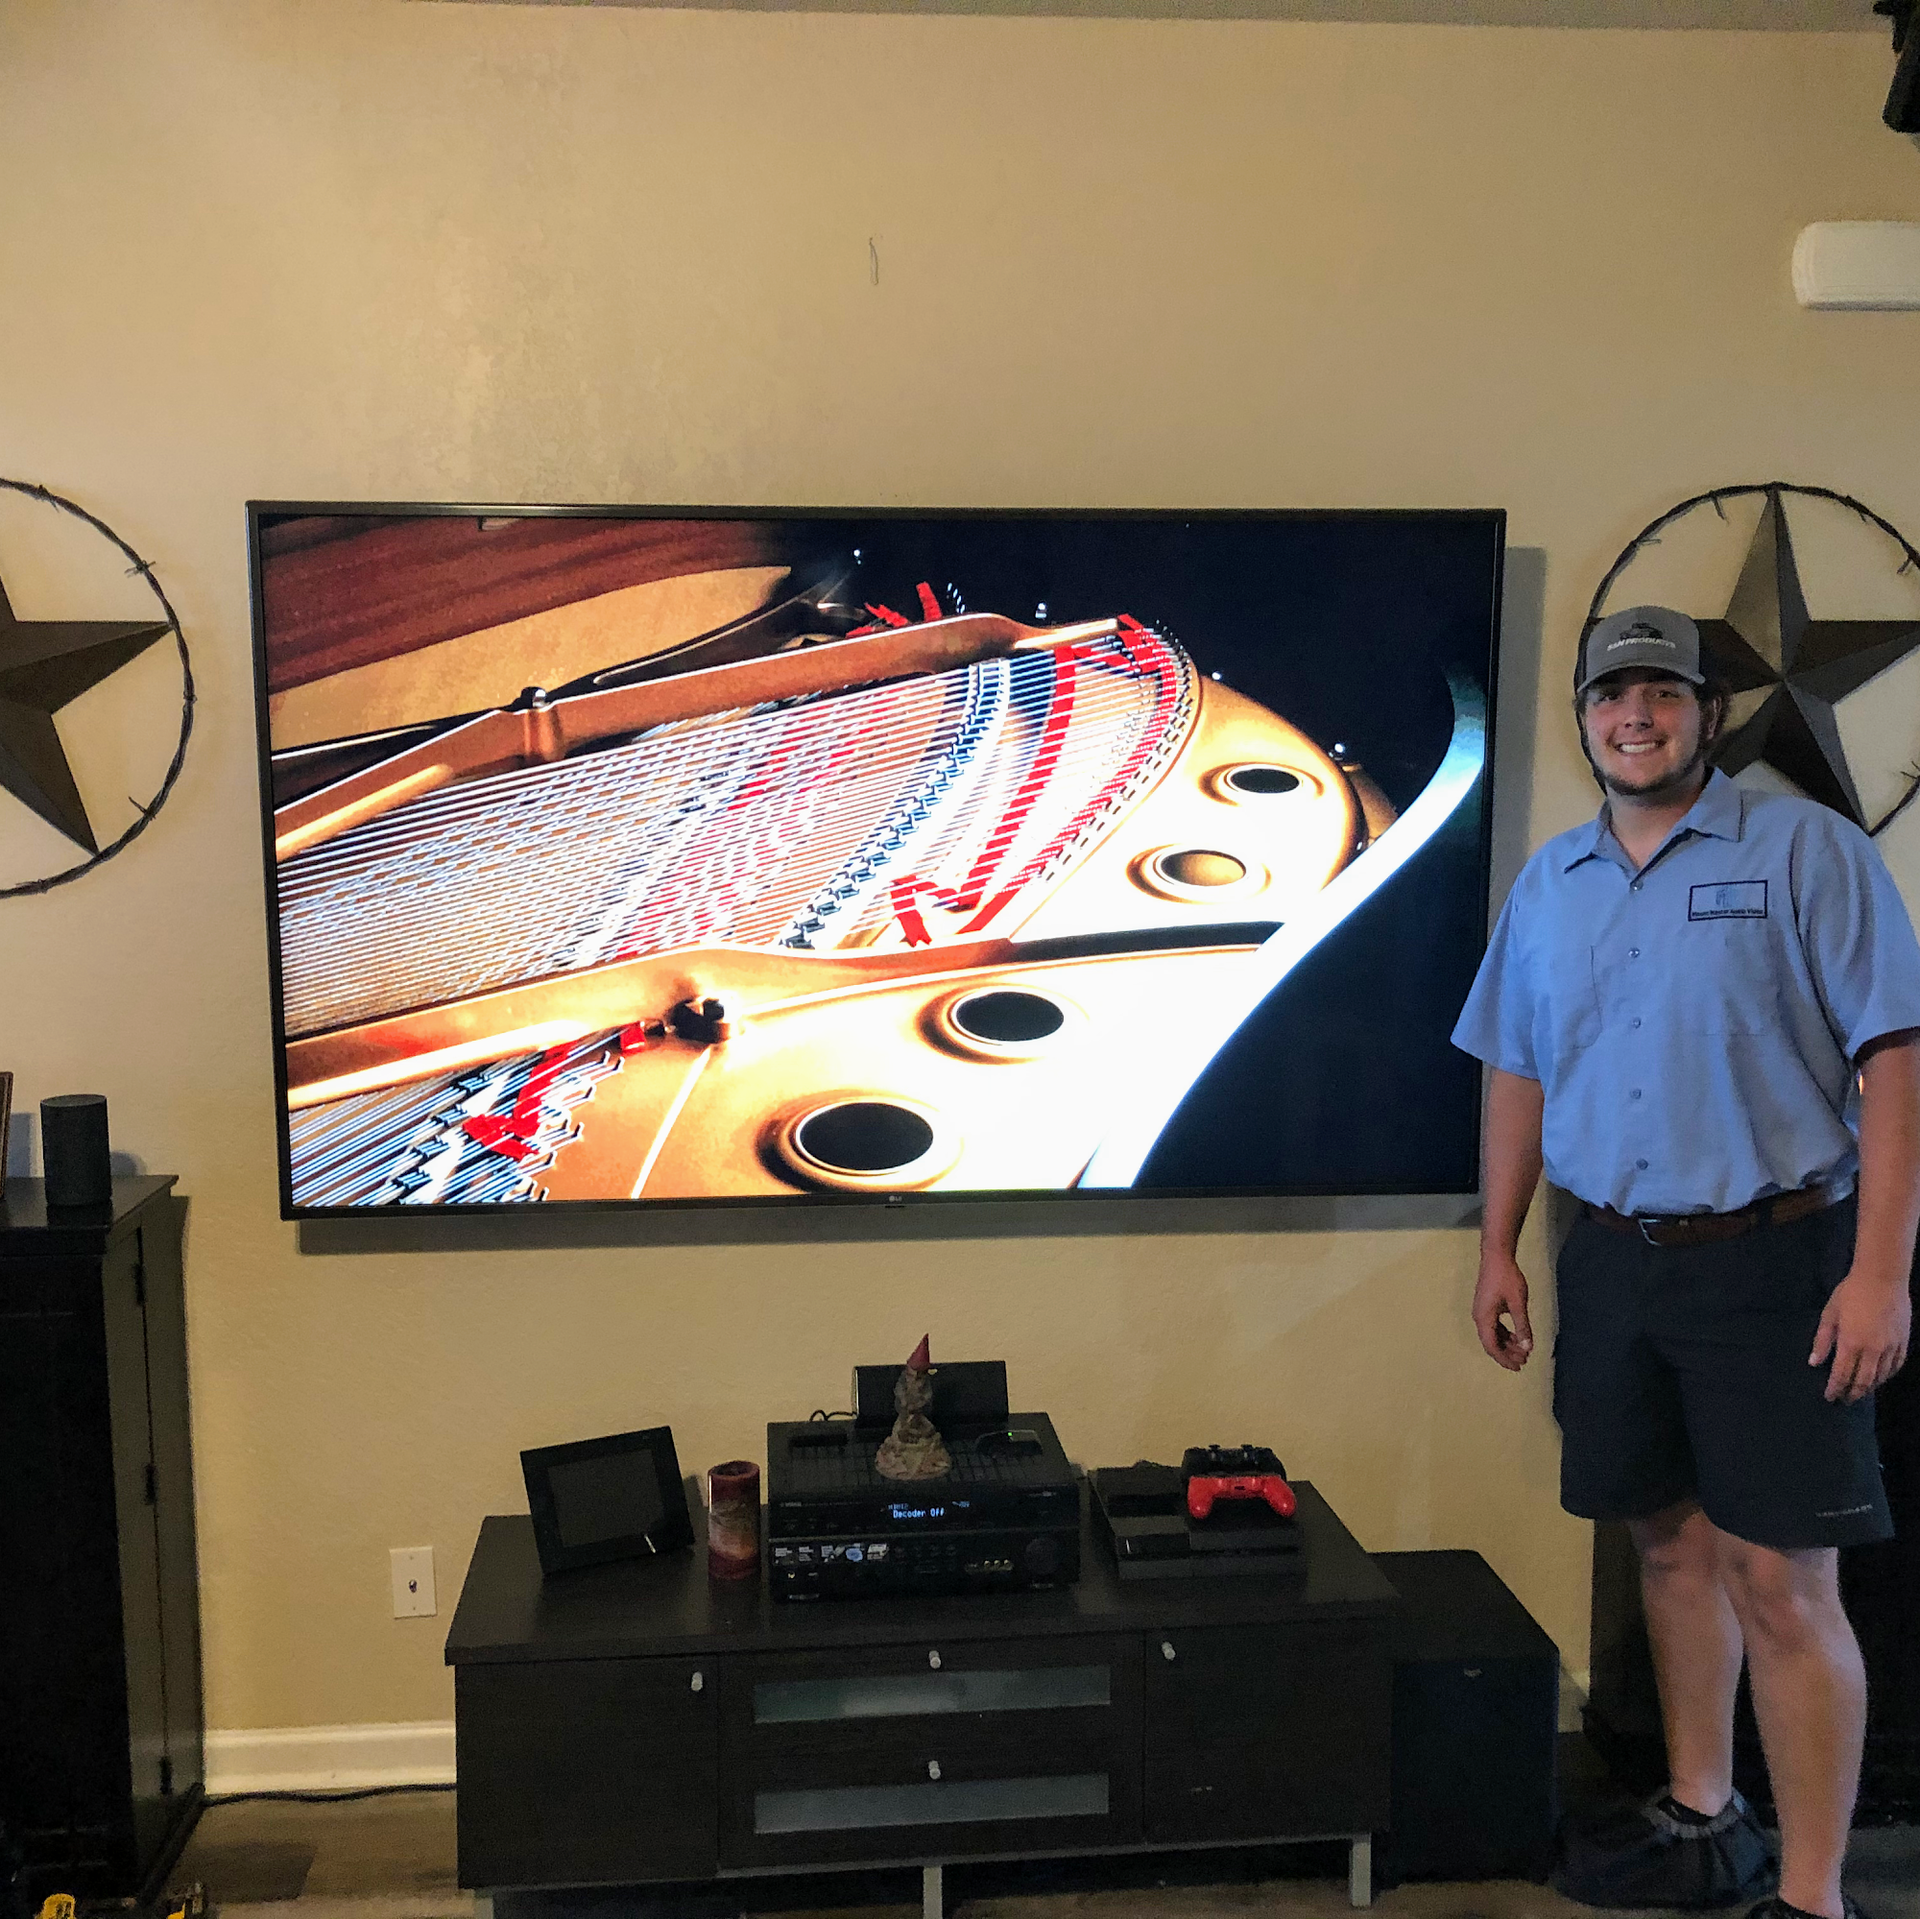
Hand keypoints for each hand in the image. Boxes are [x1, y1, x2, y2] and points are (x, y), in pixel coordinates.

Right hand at [1473, 1251, 1533, 1370]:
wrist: (1497, 1256)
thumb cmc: (1507, 1278)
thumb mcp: (1518, 1304)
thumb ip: (1522, 1326)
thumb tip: (1528, 1347)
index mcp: (1484, 1318)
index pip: (1491, 1346)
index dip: (1504, 1359)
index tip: (1518, 1367)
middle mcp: (1479, 1317)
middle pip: (1491, 1343)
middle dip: (1507, 1354)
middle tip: (1526, 1360)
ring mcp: (1482, 1312)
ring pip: (1493, 1335)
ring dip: (1507, 1344)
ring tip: (1524, 1350)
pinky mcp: (1486, 1307)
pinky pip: (1494, 1327)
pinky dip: (1505, 1335)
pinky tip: (1517, 1337)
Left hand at [1810, 1269, 1911, 1402]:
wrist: (1882, 1278)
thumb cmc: (1851, 1293)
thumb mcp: (1829, 1314)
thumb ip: (1822, 1340)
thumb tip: (1814, 1362)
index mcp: (1851, 1343)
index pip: (1841, 1375)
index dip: (1835, 1389)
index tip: (1830, 1397)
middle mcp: (1872, 1350)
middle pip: (1863, 1381)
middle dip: (1853, 1393)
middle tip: (1845, 1400)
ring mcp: (1890, 1347)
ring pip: (1881, 1376)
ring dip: (1870, 1387)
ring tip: (1861, 1391)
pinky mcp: (1903, 1342)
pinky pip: (1896, 1366)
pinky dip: (1887, 1376)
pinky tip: (1881, 1378)